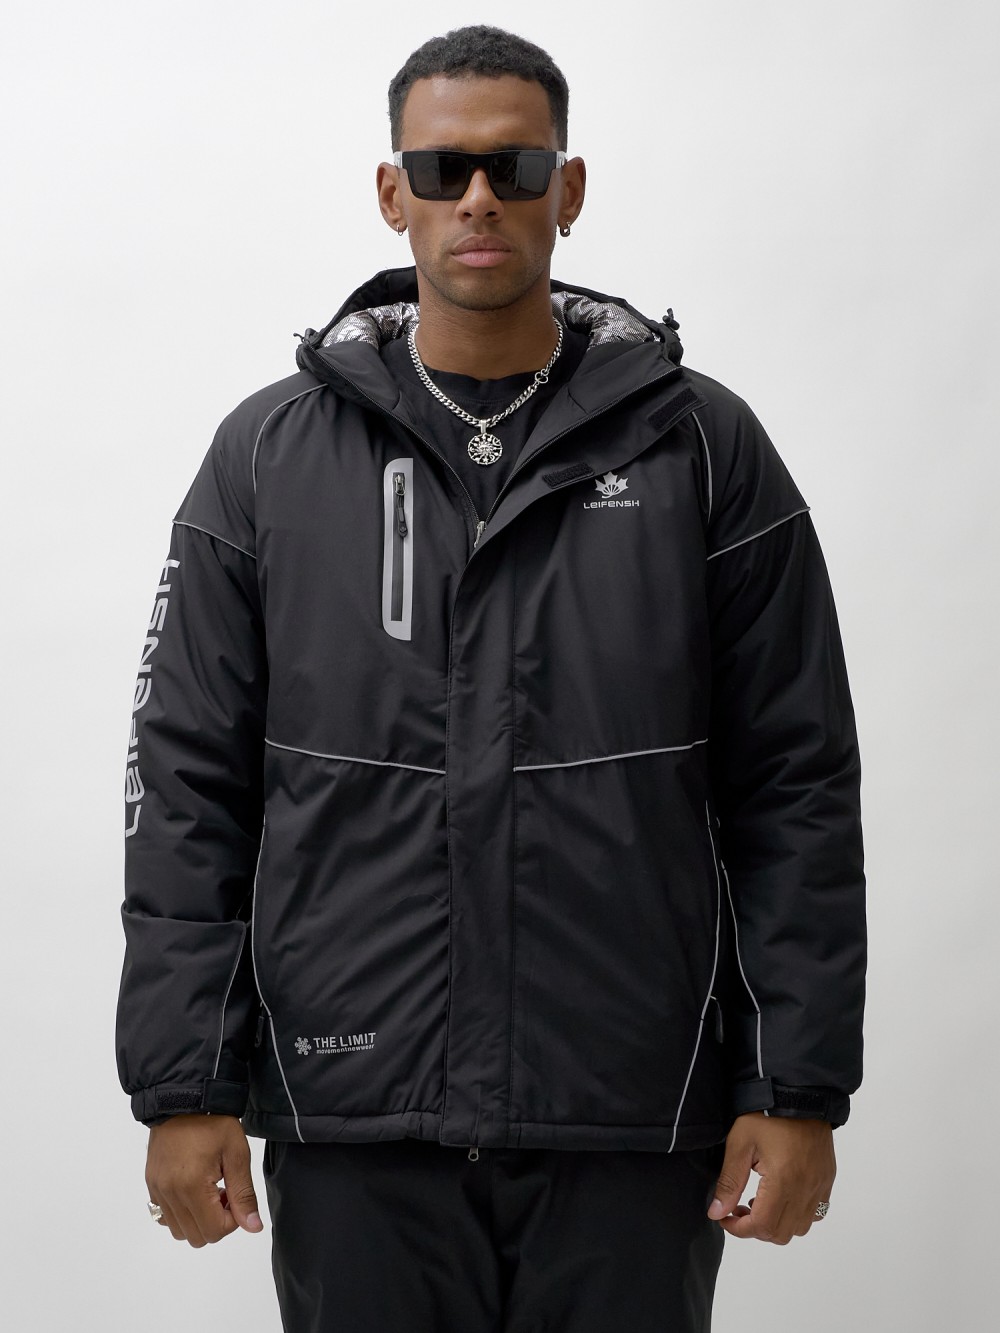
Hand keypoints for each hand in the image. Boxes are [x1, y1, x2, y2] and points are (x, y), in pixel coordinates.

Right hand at [145, 1113, 263, 1246]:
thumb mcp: (237, 1154)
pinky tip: (193, 1189)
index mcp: (191, 1187)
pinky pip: (164, 1216)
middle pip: (196, 1237)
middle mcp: (169, 1194)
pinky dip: (181, 1213)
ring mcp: (157, 1190)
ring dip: (198, 1219)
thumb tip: (253, 1227)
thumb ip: (244, 1194)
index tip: (236, 1195)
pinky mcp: (151, 1184)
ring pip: (178, 1231)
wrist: (184, 1098)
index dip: (232, 1220)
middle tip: (224, 1192)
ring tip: (210, 1190)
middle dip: (216, 1222)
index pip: (214, 1232)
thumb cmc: (214, 1122)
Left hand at [707, 1112, 834, 1243]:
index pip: (762, 1226)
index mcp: (783, 1181)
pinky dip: (797, 1215)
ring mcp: (820, 1186)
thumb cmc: (766, 1114)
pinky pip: (816, 1213)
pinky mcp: (827, 1179)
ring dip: (777, 1224)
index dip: (739, 1229)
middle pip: (781, 1234)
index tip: (724, 1217)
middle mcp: (806, 1189)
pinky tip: (782, 1196)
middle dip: (755, 1228)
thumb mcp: (740, 1143)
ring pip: (800, 1227)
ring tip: (759, 1201)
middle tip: (739, 1208)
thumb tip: (716, 1212)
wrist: (800, 1093)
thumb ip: (729, 1182)